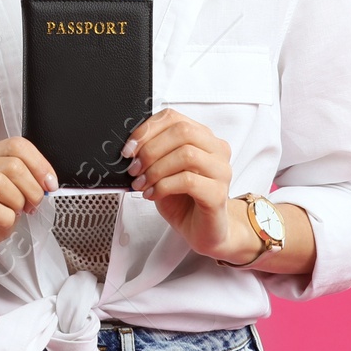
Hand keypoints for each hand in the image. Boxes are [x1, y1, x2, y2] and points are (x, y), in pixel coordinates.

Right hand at [0, 136, 58, 274]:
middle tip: (33, 204)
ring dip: (18, 201)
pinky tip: (2, 223)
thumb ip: (25, 180)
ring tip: (15, 212)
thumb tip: (47, 180)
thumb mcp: (10, 193)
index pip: (16, 145)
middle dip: (32, 187)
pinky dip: (7, 218)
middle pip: (12, 164)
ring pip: (0, 182)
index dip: (39, 164)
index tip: (49, 183)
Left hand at [123, 109, 258, 264]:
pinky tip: (152, 194)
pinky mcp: (218, 194)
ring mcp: (221, 171)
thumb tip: (129, 149)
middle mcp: (216, 149)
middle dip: (151, 149)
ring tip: (141, 183)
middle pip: (182, 132)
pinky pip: (188, 180)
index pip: (173, 118)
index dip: (147, 130)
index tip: (128, 148)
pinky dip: (163, 186)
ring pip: (186, 154)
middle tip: (134, 168)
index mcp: (203, 137)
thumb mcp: (163, 171)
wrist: (204, 232)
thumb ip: (153, 155)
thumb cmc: (184, 201)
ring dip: (156, 169)